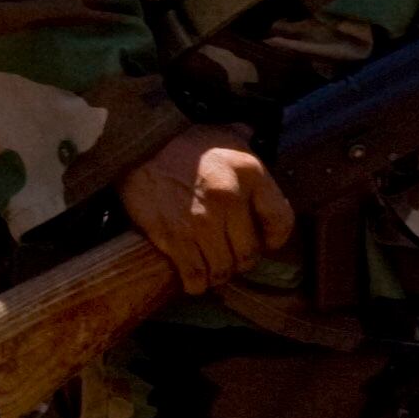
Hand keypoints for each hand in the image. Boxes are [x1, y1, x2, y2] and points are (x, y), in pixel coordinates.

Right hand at [121, 124, 292, 295]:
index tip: (265, 242)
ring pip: (222, 268)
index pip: (280, 221)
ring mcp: (201, 221)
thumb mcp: (226, 136)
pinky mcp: (173, 236)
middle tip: (230, 257)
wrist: (138, 146)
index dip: (275, 239)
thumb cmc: (184, 142)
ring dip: (218, 274)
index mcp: (250, 173)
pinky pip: (194, 273)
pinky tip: (194, 280)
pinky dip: (196, 283)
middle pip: (249, 253)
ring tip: (212, 270)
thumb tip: (253, 134)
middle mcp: (230, 199)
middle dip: (241, 261)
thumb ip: (247, 143)